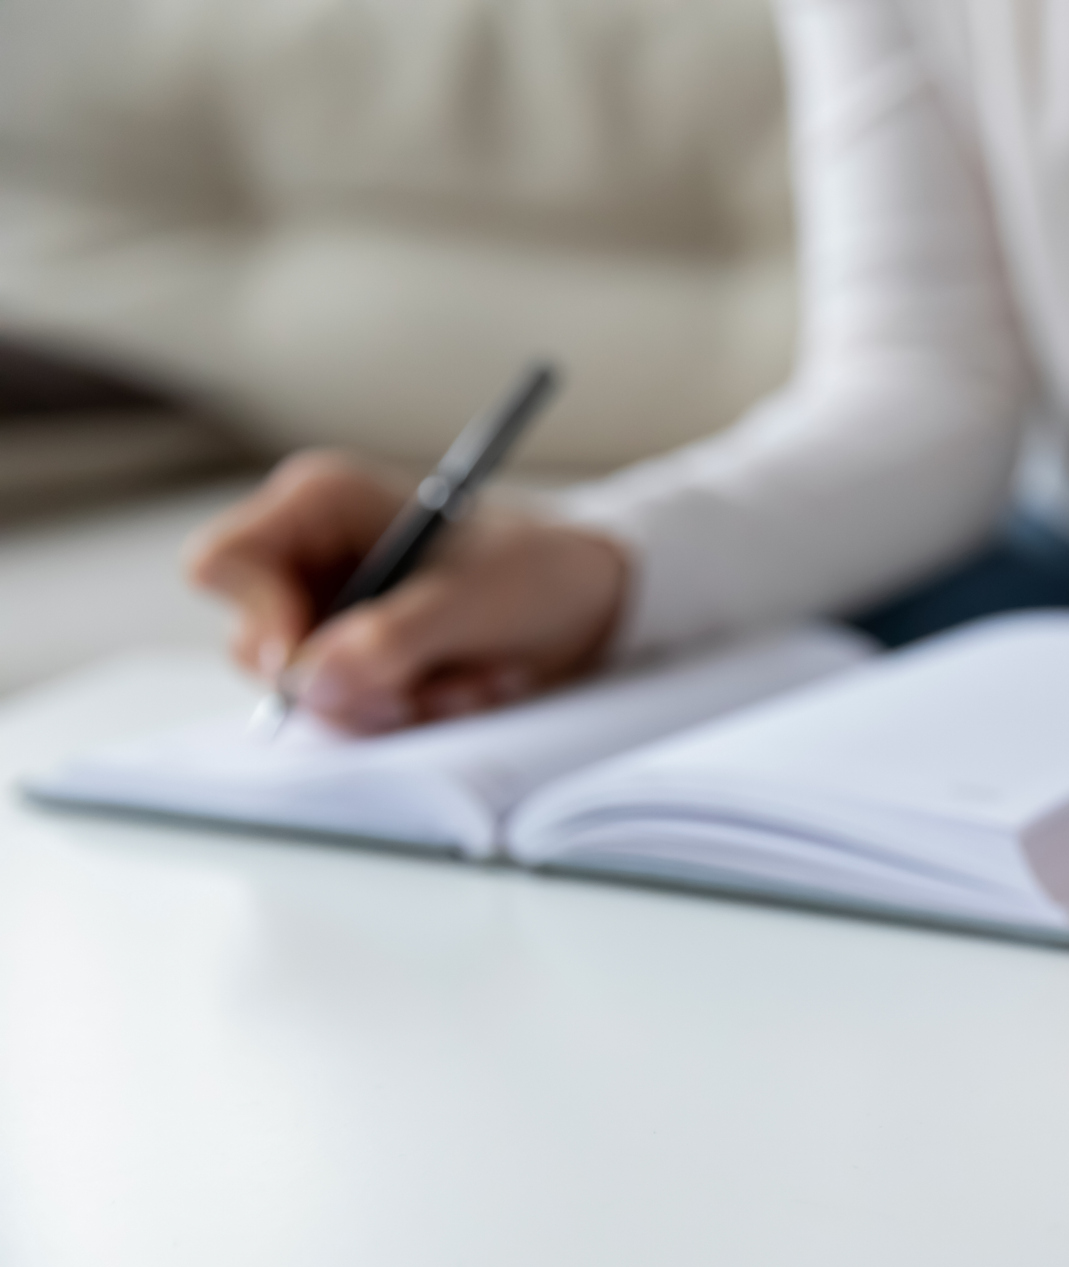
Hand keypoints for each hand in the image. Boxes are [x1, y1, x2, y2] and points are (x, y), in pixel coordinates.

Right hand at [185, 449, 628, 733]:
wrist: (598, 600)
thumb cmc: (540, 568)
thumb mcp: (476, 599)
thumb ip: (393, 637)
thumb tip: (311, 680)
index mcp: (317, 504)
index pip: (224, 563)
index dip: (258, 621)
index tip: (318, 666)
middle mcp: (310, 558)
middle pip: (260, 646)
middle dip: (348, 683)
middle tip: (420, 689)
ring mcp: (332, 615)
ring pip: (310, 693)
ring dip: (395, 703)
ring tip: (473, 678)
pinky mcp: (362, 663)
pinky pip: (354, 714)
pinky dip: (414, 714)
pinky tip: (472, 686)